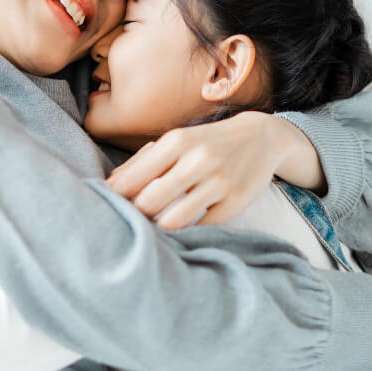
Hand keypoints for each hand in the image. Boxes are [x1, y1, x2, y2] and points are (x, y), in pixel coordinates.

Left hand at [106, 111, 324, 229]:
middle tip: (132, 220)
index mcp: (177, 141)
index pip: (134, 178)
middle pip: (150, 202)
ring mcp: (219, 182)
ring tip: (154, 226)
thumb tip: (110, 185)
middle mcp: (198, 160)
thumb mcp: (176, 141)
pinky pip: (201, 228)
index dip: (117, 198)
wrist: (261, 138)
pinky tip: (180, 229)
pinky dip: (187, 232)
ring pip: (174, 220)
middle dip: (136, 215)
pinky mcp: (235, 202)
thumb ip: (142, 161)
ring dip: (158, 228)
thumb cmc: (207, 142)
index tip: (111, 206)